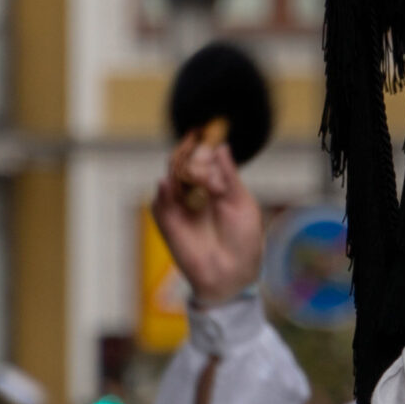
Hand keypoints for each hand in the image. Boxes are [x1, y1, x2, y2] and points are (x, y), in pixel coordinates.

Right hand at [151, 138, 264, 308]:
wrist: (233, 273)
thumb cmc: (244, 240)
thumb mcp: (242, 203)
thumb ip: (229, 176)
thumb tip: (222, 147)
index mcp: (215, 188)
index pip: (204, 161)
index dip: (202, 146)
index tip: (202, 130)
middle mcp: (195, 195)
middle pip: (184, 166)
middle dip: (185, 152)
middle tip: (189, 139)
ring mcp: (180, 208)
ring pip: (170, 180)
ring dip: (175, 169)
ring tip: (183, 159)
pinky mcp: (168, 223)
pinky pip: (160, 204)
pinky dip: (162, 192)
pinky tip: (166, 182)